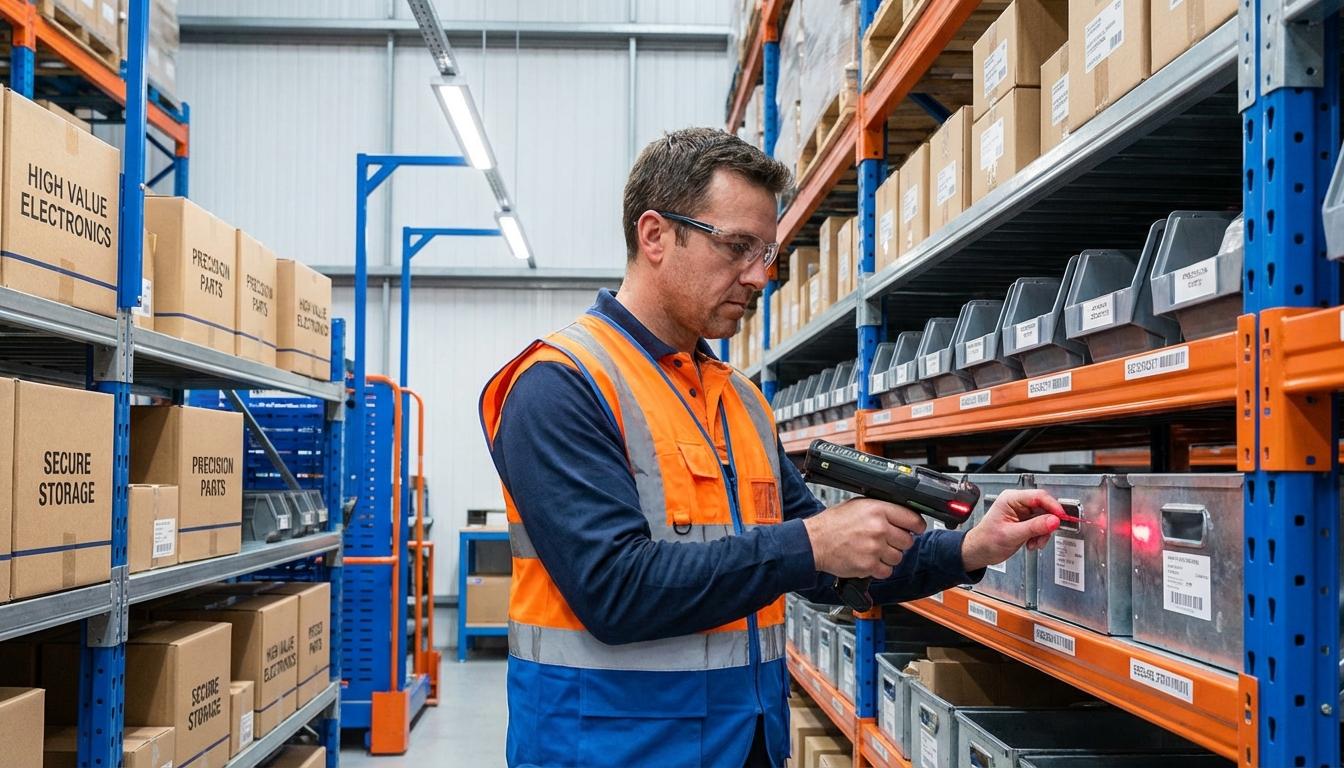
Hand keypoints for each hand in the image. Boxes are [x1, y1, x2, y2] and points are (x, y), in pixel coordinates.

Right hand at [802, 497, 926, 578]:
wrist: (814, 542)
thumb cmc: (832, 524)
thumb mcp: (857, 505)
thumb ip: (881, 509)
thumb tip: (900, 514)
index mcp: (878, 510)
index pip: (913, 519)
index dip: (917, 526)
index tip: (916, 529)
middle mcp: (878, 528)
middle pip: (908, 541)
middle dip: (899, 543)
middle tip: (886, 542)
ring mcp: (874, 547)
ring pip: (898, 557)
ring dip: (889, 557)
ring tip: (873, 551)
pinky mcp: (869, 565)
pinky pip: (887, 571)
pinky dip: (880, 569)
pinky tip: (869, 561)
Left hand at [960, 489, 1065, 571]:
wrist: (979, 551)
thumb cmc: (986, 540)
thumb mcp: (1012, 534)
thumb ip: (1035, 527)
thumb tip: (1054, 520)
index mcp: (1010, 499)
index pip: (1038, 496)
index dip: (1053, 506)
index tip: (1061, 518)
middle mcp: (1017, 503)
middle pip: (1044, 507)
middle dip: (1047, 524)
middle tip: (1045, 535)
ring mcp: (1022, 513)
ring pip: (1045, 518)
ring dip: (1043, 533)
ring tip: (1034, 542)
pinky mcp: (1025, 522)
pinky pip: (1041, 526)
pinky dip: (1040, 536)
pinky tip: (1031, 543)